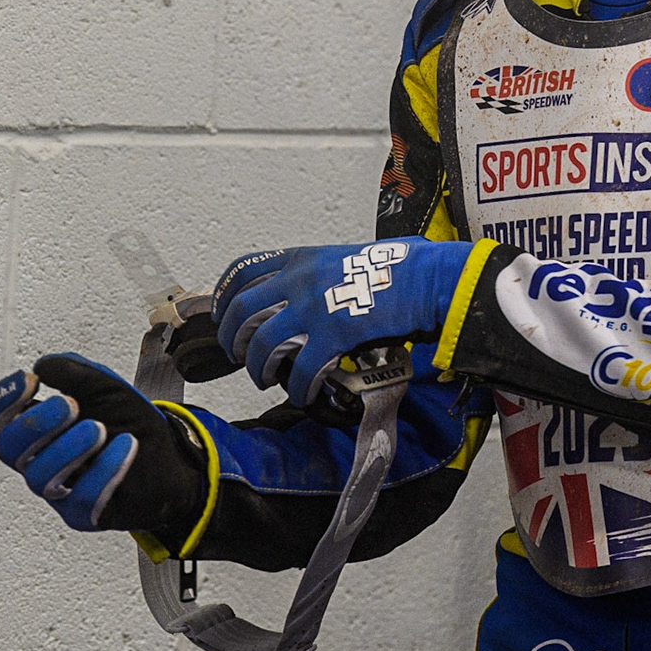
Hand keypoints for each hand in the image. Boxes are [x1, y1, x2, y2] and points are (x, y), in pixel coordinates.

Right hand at [0, 353, 208, 539]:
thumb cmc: (131, 423)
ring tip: (99, 428)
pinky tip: (126, 445)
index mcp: (40, 428)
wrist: (171, 458)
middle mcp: (41, 459)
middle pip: (9, 449)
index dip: (2, 401)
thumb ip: (75, 373)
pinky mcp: (83, 514)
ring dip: (69, 448)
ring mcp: (59, 489)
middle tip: (69, 406)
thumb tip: (42, 365)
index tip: (29, 381)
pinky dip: (104, 469)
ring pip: (40, 477)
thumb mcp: (107, 386)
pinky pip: (82, 498)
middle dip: (35, 424)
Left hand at [211, 238, 474, 404]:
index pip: (244, 271)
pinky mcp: (333, 335)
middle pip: (242, 312)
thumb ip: (326, 272)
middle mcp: (300, 279)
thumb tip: (316, 292)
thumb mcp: (352, 256)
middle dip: (233, 339)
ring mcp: (313, 307)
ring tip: (266, 380)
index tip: (220, 315)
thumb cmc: (403, 267)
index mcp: (304, 257)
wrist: (429, 279)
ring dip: (259, 369)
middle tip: (239, 356)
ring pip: (262, 344)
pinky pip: (300, 370)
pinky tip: (303, 394)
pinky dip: (297, 388)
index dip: (224, 296)